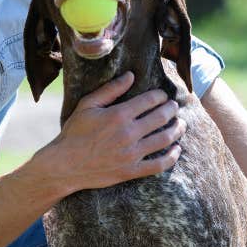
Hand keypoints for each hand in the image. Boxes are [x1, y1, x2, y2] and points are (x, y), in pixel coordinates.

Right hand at [52, 71, 185, 192]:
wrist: (65, 165)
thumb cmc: (74, 133)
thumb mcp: (87, 105)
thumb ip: (110, 90)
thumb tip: (131, 76)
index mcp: (119, 115)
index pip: (150, 100)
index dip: (160, 96)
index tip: (162, 95)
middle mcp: (128, 133)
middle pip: (161, 117)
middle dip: (172, 109)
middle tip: (174, 107)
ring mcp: (132, 154)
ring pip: (165, 139)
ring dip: (177, 130)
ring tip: (181, 124)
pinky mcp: (131, 171)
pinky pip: (159, 165)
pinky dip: (172, 157)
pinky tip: (176, 150)